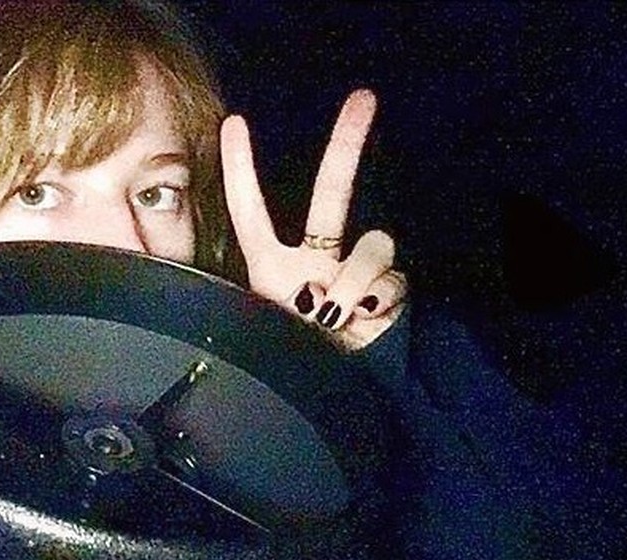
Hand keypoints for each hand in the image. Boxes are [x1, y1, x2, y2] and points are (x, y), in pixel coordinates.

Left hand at [220, 89, 406, 350]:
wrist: (329, 395)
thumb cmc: (288, 363)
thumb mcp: (268, 333)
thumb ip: (290, 304)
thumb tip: (335, 294)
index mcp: (271, 265)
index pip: (251, 211)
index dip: (242, 169)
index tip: (234, 124)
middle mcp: (315, 258)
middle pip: (334, 192)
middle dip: (348, 142)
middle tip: (364, 97)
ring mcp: (354, 269)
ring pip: (375, 242)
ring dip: (357, 279)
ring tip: (334, 314)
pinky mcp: (388, 288)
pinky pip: (392, 278)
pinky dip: (378, 299)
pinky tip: (364, 319)